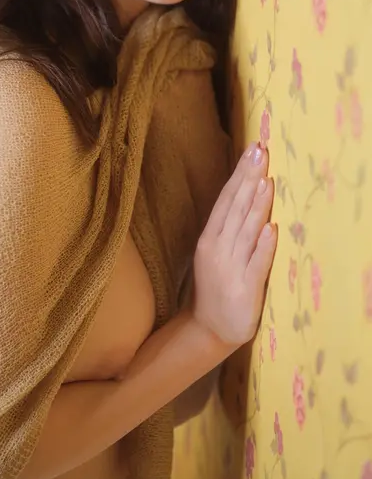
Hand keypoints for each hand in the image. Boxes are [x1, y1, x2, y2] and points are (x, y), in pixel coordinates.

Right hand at [192, 142, 276, 347]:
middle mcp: (218, 248)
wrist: (208, 329)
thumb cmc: (216, 286)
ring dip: (257, 205)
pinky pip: (256, 263)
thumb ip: (230, 227)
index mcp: (210, 238)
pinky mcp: (245, 288)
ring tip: (267, 180)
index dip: (240, 174)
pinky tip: (270, 228)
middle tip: (260, 152)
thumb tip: (247, 194)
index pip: (226, 199)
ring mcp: (231, 267)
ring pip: (246, 230)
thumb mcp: (217, 252)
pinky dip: (263, 246)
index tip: (252, 150)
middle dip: (249, 178)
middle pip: (236, 208)